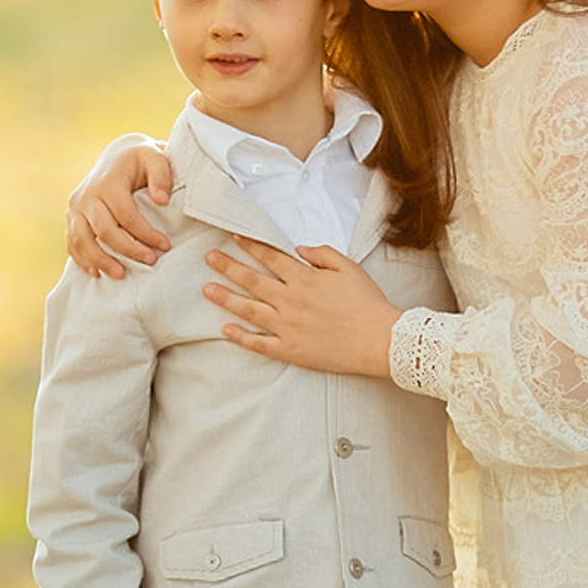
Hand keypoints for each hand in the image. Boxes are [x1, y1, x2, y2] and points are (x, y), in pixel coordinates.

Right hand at [67, 145, 175, 277]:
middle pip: (104, 230)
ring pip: (83, 240)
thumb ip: (161, 176)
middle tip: (151, 262)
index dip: (146, 233)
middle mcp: (87, 195)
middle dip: (128, 250)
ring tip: (121, 275)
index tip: (165, 245)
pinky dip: (82, 259)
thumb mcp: (156, 158)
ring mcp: (75, 207)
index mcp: (108, 181)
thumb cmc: (141, 160)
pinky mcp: (71, 217)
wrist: (116, 156)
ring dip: (101, 261)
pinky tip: (96, 272)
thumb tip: (162, 200)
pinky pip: (72, 242)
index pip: (126, 214)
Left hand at [205, 237, 402, 378]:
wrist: (380, 340)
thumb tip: (298, 250)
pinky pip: (260, 343)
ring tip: (207, 290)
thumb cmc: (368, 302)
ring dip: (226, 298)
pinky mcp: (291, 350)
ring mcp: (289, 327)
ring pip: (249, 310)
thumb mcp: (349, 268)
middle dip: (228, 267)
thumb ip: (322, 254)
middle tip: (208, 258)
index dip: (250, 246)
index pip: (271, 257)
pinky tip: (225, 329)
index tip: (232, 237)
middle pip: (252, 280)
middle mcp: (292, 301)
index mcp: (305, 279)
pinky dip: (241, 337)